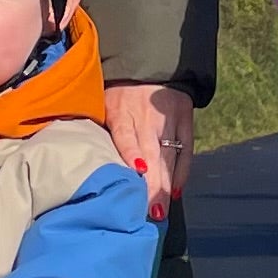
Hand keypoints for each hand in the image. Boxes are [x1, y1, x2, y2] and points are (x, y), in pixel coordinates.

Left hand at [105, 82, 195, 217]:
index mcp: (121, 111)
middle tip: (149, 212)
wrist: (148, 65)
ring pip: (169, 156)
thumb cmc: (118, 94)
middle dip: (151, 184)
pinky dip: (182, 171)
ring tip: (161, 210)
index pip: (126, 136)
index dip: (131, 154)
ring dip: (165, 184)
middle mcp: (146, 117)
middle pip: (151, 154)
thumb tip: (92, 167)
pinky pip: (186, 150)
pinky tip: (176, 191)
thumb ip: (101, 132)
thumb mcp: (103, 104)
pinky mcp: (185, 118)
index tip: (136, 174)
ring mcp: (169, 118)